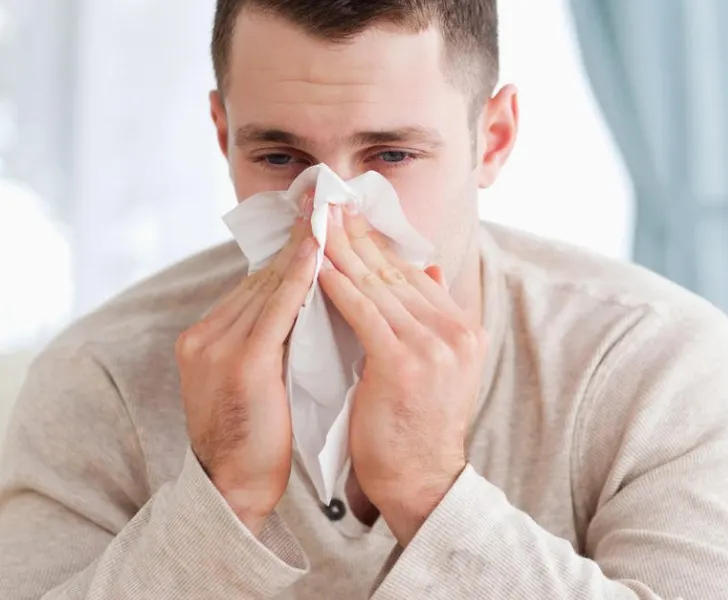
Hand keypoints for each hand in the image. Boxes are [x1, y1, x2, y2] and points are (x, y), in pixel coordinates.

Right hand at [175, 220, 316, 533]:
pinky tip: (320, 252)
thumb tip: (316, 308)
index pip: (259, 284)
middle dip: (299, 238)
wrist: (235, 490)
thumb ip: (277, 342)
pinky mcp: (238, 363)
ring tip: (330, 212)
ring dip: (303, 247)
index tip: (321, 219)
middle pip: (263, 275)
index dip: (293, 252)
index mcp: (210, 337)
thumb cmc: (260, 440)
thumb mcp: (266, 380)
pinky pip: (275, 309)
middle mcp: (207, 334)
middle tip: (329, 199)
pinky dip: (298, 277)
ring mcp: (217, 346)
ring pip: (269, 284)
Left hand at [318, 205, 486, 544]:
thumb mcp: (440, 368)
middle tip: (327, 203)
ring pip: (378, 285)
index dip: (378, 243)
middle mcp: (455, 331)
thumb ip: (433, 318)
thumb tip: (429, 268)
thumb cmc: (418, 430)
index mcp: (464, 329)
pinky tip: (315, 267)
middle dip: (357, 235)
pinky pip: (362, 312)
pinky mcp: (403, 361)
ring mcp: (433, 345)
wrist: (423, 482)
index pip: (414, 274)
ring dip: (341, 250)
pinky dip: (337, 286)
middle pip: (396, 271)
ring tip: (314, 224)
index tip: (349, 216)